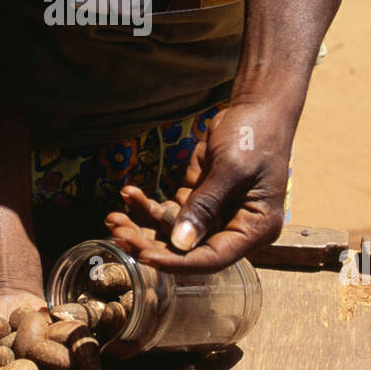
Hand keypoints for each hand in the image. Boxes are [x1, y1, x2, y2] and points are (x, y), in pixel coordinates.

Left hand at [104, 101, 289, 272]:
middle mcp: (234, 227)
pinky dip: (148, 205)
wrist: (257, 107)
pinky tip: (129, 194)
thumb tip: (180, 242)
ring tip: (113, 218)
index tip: (145, 257)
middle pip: (189, 249)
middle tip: (119, 234)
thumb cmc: (255, 135)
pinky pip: (170, 211)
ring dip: (144, 225)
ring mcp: (215, 215)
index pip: (213, 258)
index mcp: (254, 229)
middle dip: (152, 243)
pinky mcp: (199, 200)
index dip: (179, 262)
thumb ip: (205, 205)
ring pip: (174, 232)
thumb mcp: (231, 169)